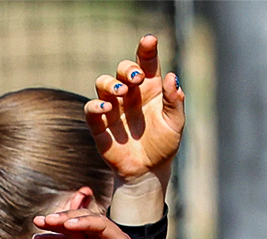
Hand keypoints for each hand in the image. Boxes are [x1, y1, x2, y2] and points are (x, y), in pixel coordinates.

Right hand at [87, 35, 184, 183]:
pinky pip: (91, 109)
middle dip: (127, 69)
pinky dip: (95, 105)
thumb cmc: (164, 144)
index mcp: (150, 89)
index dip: (146, 49)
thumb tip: (171, 77)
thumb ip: (174, 100)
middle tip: (137, 79)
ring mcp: (113, 108)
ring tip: (121, 92)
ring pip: (102, 83)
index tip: (149, 40)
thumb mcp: (176, 123)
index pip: (146, 63)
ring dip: (110, 84)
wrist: (148, 171)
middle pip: (122, 70)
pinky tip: (106, 107)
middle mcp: (130, 94)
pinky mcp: (100, 125)